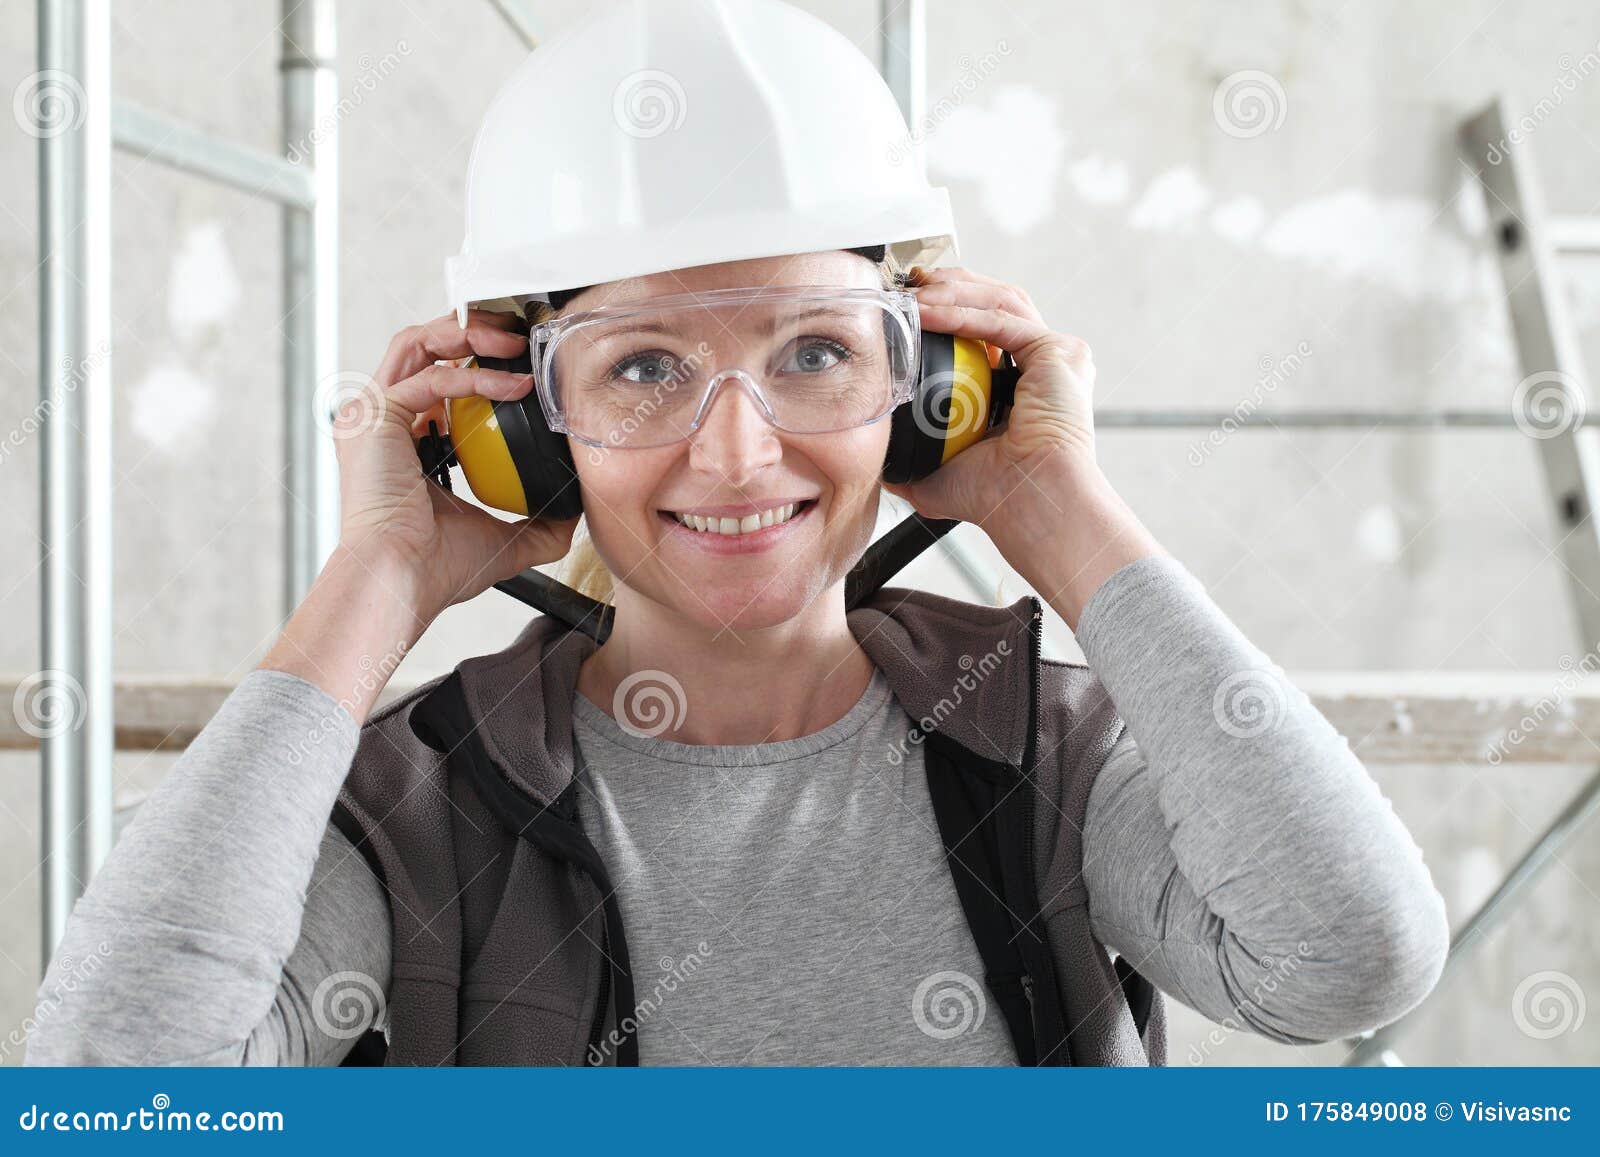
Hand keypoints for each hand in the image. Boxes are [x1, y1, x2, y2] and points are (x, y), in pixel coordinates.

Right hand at [333, 309, 581, 620]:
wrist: (403, 581)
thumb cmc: (435, 568)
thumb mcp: (503, 538)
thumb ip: (537, 524)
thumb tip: (574, 514)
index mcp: (400, 440)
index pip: (436, 378)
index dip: (479, 362)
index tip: (524, 363)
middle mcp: (379, 421)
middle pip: (423, 347)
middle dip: (474, 331)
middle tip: (521, 337)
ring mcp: (370, 416)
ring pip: (418, 343)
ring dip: (471, 335)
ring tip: (516, 345)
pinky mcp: (374, 417)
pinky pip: (431, 378)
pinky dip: (475, 376)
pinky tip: (513, 387)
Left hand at [880, 266, 1097, 535]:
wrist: (1028, 506)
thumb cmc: (996, 499)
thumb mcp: (935, 476)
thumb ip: (908, 459)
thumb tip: (873, 454)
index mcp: (1022, 386)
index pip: (984, 329)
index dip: (945, 310)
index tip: (907, 310)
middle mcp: (1044, 365)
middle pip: (995, 303)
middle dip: (948, 287)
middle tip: (907, 288)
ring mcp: (1057, 357)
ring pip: (1001, 301)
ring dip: (953, 292)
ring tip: (913, 294)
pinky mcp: (1060, 353)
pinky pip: (1002, 322)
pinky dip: (963, 314)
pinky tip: (928, 313)